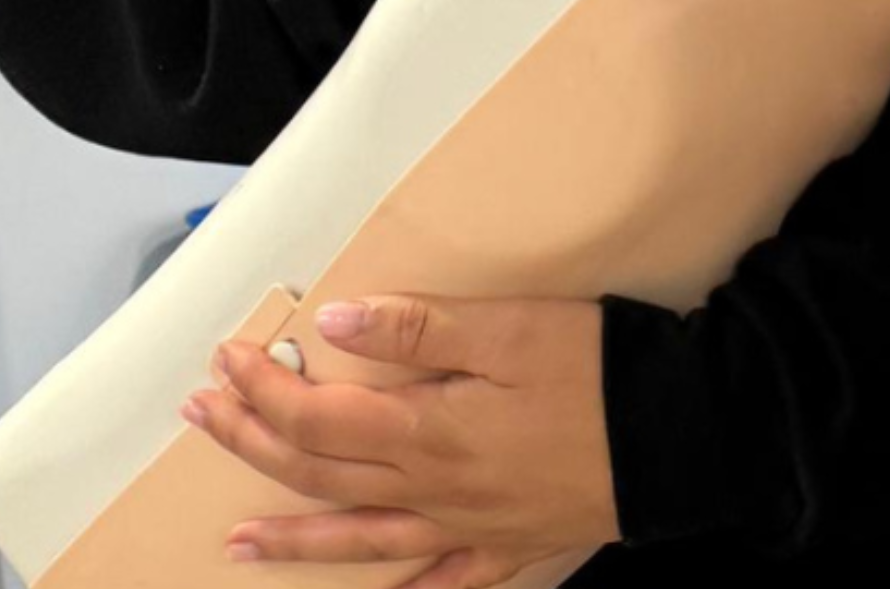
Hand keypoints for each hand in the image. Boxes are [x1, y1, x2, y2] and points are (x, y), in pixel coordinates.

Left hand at [186, 296, 617, 587]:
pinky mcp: (511, 543)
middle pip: (320, 475)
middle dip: (254, 443)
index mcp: (429, 430)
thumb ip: (418, 330)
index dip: (263, 389)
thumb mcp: (510, 328)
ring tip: (237, 542)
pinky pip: (443, 579)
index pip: (318, 415)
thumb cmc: (603, 369)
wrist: (686, 435)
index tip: (227, 359)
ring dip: (293, 537)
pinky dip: (404, 588)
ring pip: (360, 537)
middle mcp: (436, 488)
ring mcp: (470, 525)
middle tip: (203, 416)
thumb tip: (332, 326)